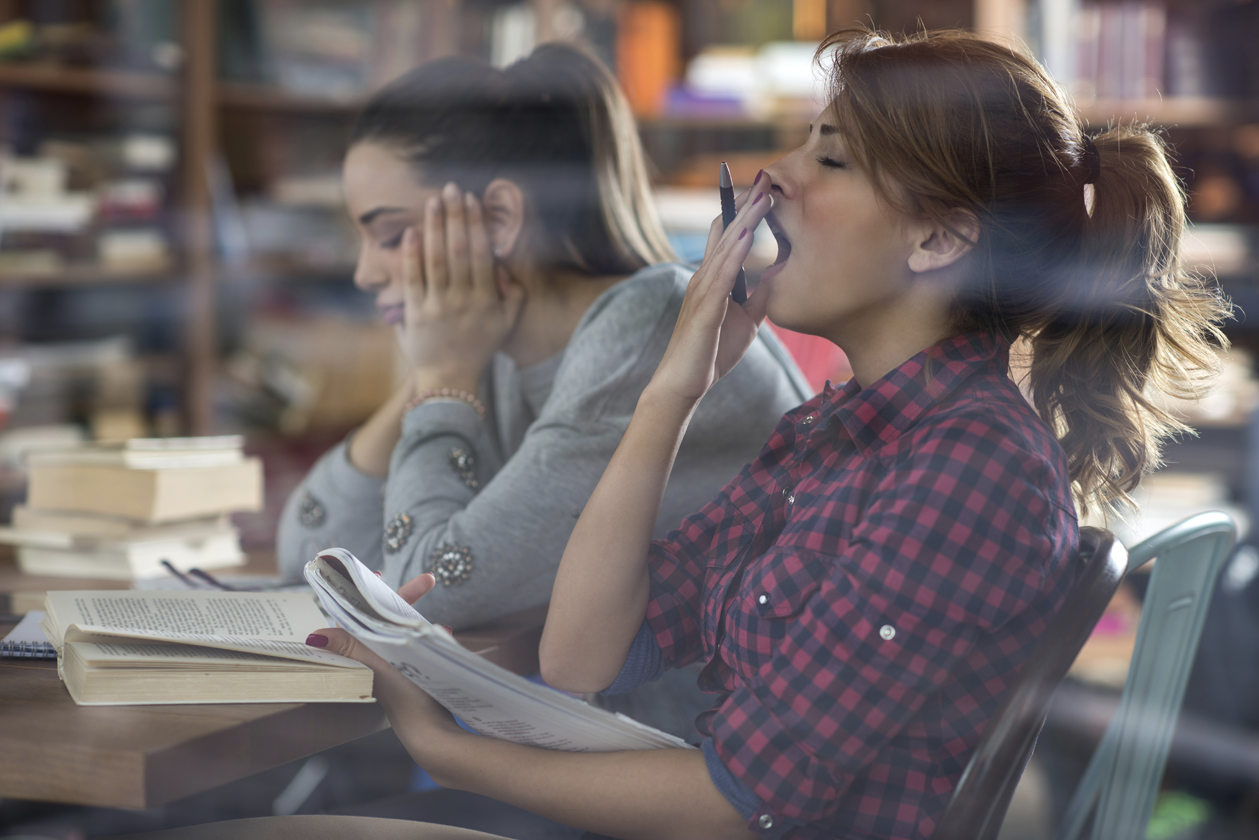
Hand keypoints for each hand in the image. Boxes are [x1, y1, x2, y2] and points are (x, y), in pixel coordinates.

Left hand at [305, 572, 459, 741]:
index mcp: (364, 653)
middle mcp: (377, 657)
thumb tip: (313, 636)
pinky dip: (429, 638)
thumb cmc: (404, 697)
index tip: (377, 575)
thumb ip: (350, 648)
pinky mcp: (413, 672)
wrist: (430, 731)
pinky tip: (445, 635)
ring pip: (403, 630)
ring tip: (438, 617)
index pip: (358, 616)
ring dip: (419, 619)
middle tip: (427, 581)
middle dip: (405, 598)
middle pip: (385, 618)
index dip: (365, 594)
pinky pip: (418, 646)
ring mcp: (396, 664)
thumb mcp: (378, 666)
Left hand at [402, 182, 525, 393]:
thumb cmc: (479, 346)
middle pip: (459, 250)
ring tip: (433, 201)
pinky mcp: (416, 313)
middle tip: (451, 189)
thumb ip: (513, 294)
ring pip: (436, 259)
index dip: (476, 224)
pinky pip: (414, 278)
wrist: (450, 378)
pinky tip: (412, 231)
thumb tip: (503, 265)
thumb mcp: (506, 323)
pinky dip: (412, 253)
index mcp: (487, 299)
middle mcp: (464, 300)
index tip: (472, 200)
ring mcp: (439, 306)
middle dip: (455, 216)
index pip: (481, 253)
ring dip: (435, 227)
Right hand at [647, 176, 773, 408]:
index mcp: (713, 280)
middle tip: (766, 177)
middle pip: (726, 232)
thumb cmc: (711, 354)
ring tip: (763, 196)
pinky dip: (735, 253)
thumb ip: (759, 296)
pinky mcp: (705, 309)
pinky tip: (747, 235)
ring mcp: (702, 291)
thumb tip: (779, 277)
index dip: (744, 211)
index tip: (765, 189)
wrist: (684, 384)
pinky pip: (722, 276)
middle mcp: (704, 278)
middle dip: (747, 204)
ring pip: (725, 247)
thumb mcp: (746, 320)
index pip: (727, 236)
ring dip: (744, 221)